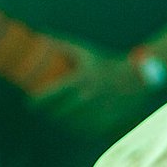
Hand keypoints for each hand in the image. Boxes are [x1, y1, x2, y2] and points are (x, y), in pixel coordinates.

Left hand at [29, 38, 154, 138]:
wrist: (136, 76)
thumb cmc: (106, 61)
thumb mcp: (84, 50)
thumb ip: (61, 43)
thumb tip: (39, 34)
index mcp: (80, 79)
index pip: (49, 95)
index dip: (35, 102)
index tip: (30, 104)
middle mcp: (88, 96)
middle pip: (57, 113)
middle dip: (48, 113)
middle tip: (46, 110)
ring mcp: (98, 111)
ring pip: (70, 124)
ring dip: (63, 121)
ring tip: (60, 116)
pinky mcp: (107, 122)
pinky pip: (85, 131)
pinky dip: (78, 129)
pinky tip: (76, 124)